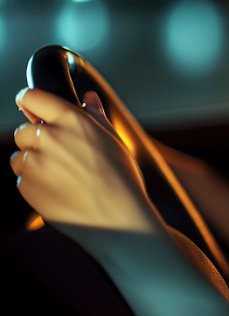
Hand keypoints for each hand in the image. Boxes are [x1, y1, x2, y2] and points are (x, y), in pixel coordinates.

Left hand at [10, 88, 165, 238]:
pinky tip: (60, 189)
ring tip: (63, 175)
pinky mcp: (26, 186)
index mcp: (71, 120)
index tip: (31, 106)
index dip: (29, 101)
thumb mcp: (114, 141)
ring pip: (20, 156)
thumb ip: (96, 116)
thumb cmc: (121, 179)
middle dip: (36, 139)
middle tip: (61, 155)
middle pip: (23, 130)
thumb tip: (89, 99)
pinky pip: (22, 179)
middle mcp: (48, 138)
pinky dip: (35, 182)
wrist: (116, 218)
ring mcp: (34, 163)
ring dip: (33, 162)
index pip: (32, 97)